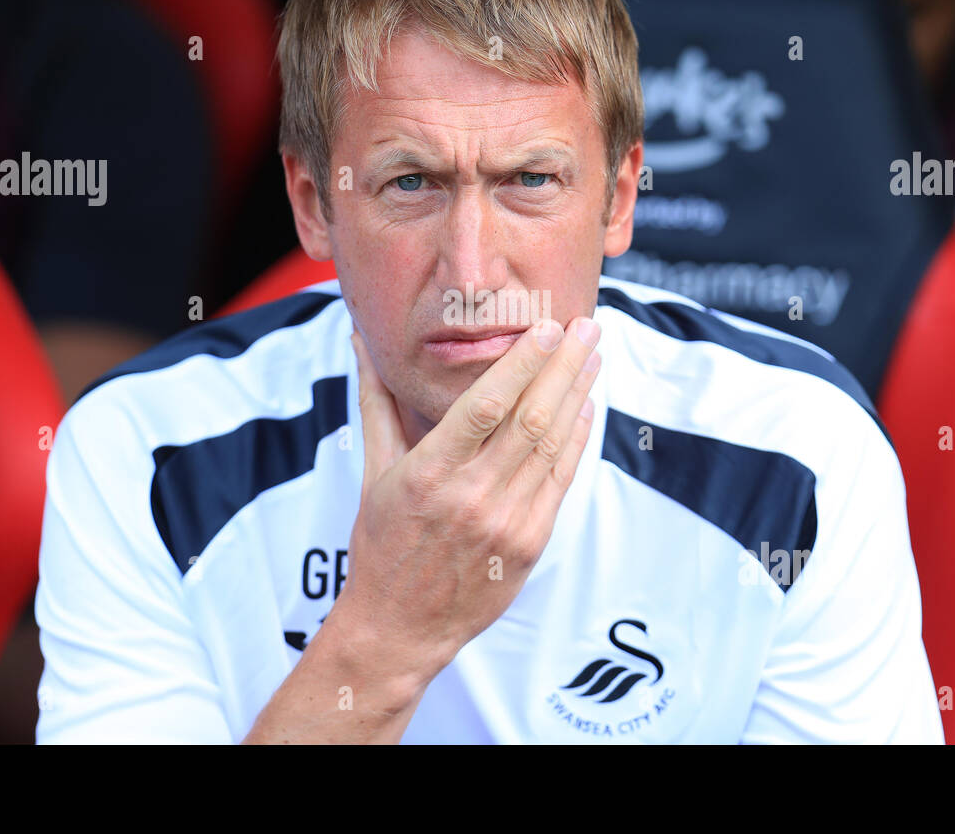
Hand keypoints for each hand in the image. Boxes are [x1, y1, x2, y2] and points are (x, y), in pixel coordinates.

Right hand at [336, 317, 601, 680]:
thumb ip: (376, 400)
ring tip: (593, 357)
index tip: (547, 327)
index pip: (486, 405)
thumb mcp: (373, 471)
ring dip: (578, 395)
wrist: (399, 626)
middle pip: (530, 418)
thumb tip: (361, 341)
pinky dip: (577, 440)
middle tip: (586, 327)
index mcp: (428, 474)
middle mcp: (470, 497)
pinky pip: (561, 481)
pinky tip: (585, 407)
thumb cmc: (382, 544)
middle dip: (563, 366)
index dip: (522, 363)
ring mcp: (505, 523)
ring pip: (552, 446)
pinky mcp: (529, 545)